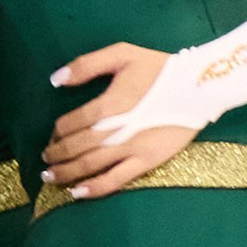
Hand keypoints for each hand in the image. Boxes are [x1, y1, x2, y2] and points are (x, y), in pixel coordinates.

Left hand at [41, 42, 195, 196]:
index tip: (53, 135)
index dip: (57, 131)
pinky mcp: (147, 161)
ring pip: (90, 166)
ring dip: (66, 173)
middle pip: (76, 147)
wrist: (201, 85)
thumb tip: (55, 79)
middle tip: (46, 159)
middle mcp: (116, 129)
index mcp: (108, 104)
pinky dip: (94, 188)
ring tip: (50, 178)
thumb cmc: (160, 68)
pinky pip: (116, 180)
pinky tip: (77, 192)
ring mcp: (132, 148)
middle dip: (56, 155)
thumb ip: (86, 65)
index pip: (71, 123)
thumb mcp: (122, 54)